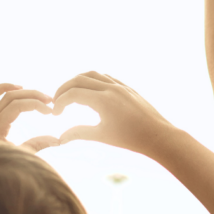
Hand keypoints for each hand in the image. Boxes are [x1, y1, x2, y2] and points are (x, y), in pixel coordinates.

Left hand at [0, 83, 58, 153]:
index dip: (35, 104)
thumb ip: (38, 145)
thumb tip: (58, 139)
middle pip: (8, 97)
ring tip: (24, 87)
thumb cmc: (2, 172)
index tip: (50, 112)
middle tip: (48, 100)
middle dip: (31, 95)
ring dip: (6, 87)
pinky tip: (8, 93)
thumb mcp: (22, 159)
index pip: (16, 106)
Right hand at [52, 72, 175, 155]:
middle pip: (79, 80)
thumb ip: (79, 133)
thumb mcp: (102, 135)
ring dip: (77, 81)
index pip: (73, 94)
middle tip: (57, 102)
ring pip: (92, 74)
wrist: (158, 135)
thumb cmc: (130, 139)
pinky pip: (105, 77)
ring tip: (70, 94)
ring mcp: (120, 85)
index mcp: (104, 101)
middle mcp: (111, 88)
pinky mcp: (127, 87)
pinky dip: (92, 80)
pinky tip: (88, 91)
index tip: (55, 113)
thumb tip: (60, 138)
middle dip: (64, 89)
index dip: (60, 102)